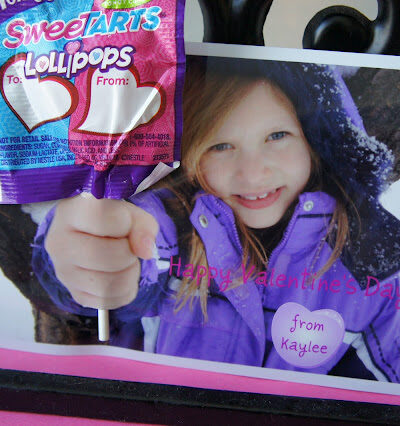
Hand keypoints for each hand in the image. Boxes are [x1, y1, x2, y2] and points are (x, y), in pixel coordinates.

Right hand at [45, 194, 158, 309]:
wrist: (92, 234)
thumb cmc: (112, 219)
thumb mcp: (131, 213)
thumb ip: (143, 226)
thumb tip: (145, 252)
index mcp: (71, 212)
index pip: (103, 218)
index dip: (125, 223)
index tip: (125, 222)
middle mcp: (59, 242)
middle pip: (109, 257)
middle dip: (129, 254)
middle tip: (128, 247)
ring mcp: (62, 271)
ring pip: (109, 285)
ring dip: (129, 275)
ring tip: (125, 262)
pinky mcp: (73, 293)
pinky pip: (108, 301)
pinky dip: (124, 291)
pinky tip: (119, 276)